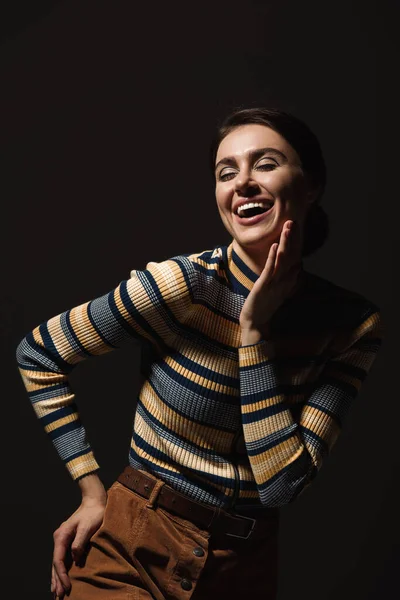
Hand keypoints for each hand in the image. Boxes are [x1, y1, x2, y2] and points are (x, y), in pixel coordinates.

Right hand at [51, 496, 106, 597]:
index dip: (62, 575)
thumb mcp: (88, 527)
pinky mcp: (67, 541)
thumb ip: (80, 542)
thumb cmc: (93, 513)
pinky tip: (59, 580)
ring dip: (56, 578)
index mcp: (61, 536)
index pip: (58, 560)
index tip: (67, 587)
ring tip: (56, 594)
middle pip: (55, 564)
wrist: (94, 501)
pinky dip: (60, 571)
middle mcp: (59, 539)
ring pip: (57, 563)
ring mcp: (62, 540)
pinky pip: (61, 559)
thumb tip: (75, 558)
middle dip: (57, 581)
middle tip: (58, 597)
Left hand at [239, 220, 301, 341]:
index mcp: (288, 280)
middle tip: (294, 221)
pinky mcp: (264, 286)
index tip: (298, 226)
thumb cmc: (265, 306)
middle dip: (293, 238)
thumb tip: (296, 265)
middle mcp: (285, 280)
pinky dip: (273, 258)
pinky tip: (275, 246)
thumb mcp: (277, 290)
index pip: (294, 257)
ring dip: (285, 242)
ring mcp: (276, 283)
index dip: (296, 242)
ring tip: (288, 227)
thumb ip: (286, 277)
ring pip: (283, 259)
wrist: (256, 324)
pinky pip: (270, 270)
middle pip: (291, 255)